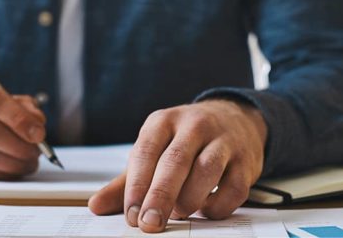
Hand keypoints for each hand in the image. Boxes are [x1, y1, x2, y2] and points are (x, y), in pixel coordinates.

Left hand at [88, 99, 267, 232]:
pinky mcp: (246, 160)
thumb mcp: (154, 150)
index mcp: (164, 121)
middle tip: (149, 223)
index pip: (145, 152)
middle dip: (160, 196)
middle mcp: (194, 126)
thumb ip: (127, 180)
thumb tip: (96, 206)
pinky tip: (206, 211)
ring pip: (207, 171)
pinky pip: (233, 188)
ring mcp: (223, 141)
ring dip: (189, 199)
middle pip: (175, 161)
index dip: (136, 185)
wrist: (235, 119)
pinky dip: (218, 206)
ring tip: (179, 213)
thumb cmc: (186, 140)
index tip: (131, 214)